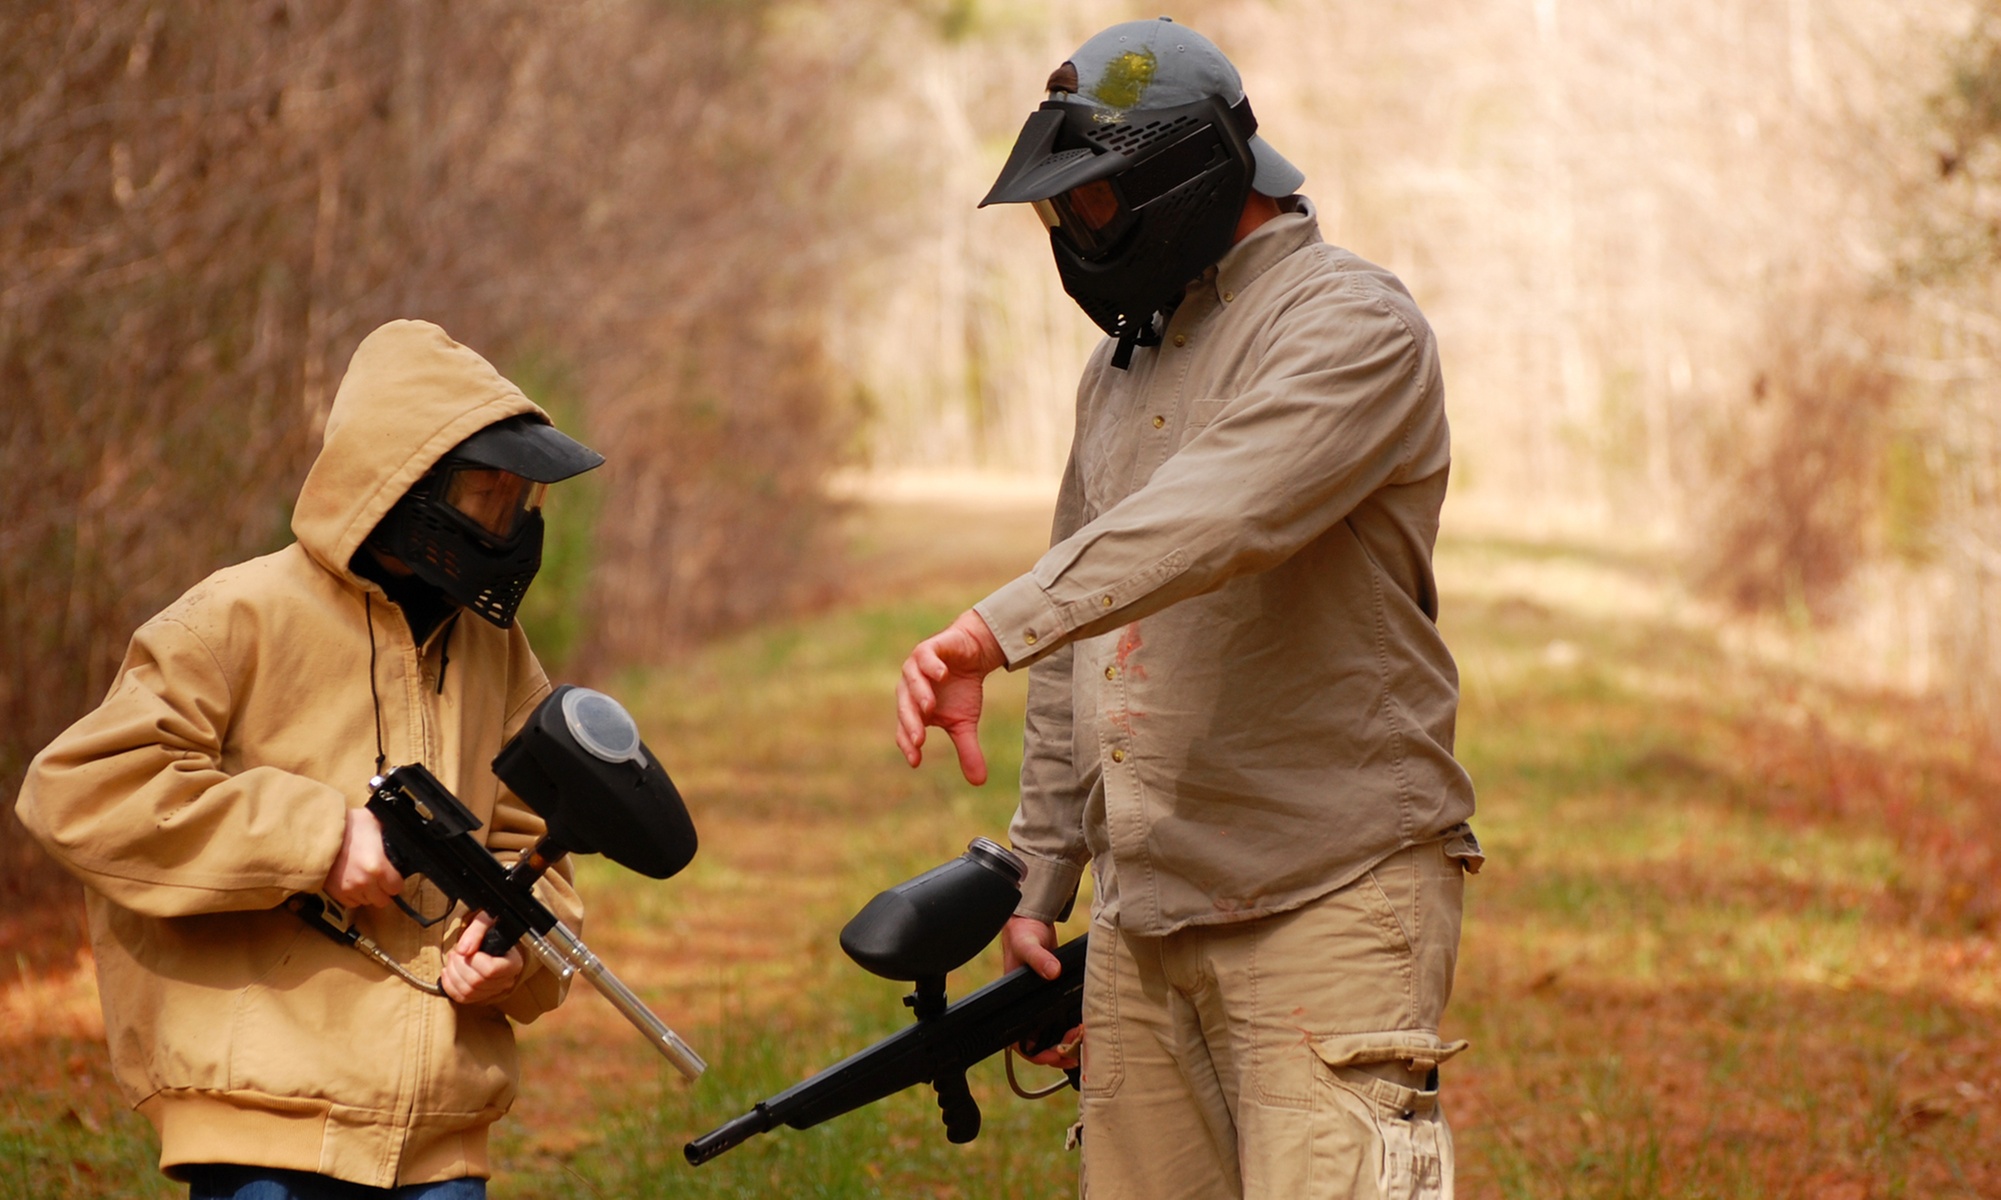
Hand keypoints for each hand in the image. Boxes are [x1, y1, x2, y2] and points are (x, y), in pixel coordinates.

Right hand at [323, 808, 403, 908]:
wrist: (319, 831)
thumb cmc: (349, 825)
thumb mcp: (376, 824)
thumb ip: (391, 837)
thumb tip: (401, 842)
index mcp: (378, 867)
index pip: (396, 888)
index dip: (395, 881)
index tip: (392, 875)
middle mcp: (364, 882)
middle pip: (383, 900)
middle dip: (383, 889)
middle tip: (379, 877)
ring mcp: (348, 889)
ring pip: (366, 902)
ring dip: (368, 893)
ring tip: (363, 877)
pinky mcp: (335, 893)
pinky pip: (351, 903)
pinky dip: (354, 895)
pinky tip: (352, 881)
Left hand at [441, 912, 525, 1005]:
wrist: (495, 937)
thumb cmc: (493, 929)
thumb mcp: (489, 920)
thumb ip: (477, 931)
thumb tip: (463, 950)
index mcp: (513, 962)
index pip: (491, 969)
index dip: (473, 959)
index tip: (467, 948)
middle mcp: (506, 980)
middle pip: (477, 982)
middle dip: (458, 965)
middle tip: (454, 952)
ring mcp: (494, 990)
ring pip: (468, 992)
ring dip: (452, 975)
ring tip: (452, 960)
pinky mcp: (481, 996)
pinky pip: (462, 998)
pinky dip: (449, 986)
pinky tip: (447, 972)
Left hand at [895, 609, 1006, 783]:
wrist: (973, 654)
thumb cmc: (962, 690)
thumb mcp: (965, 723)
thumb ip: (967, 749)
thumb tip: (979, 782)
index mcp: (914, 710)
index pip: (905, 730)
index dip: (908, 745)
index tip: (915, 761)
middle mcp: (909, 689)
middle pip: (905, 708)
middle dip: (911, 724)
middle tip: (919, 740)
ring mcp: (916, 668)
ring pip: (911, 681)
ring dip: (919, 694)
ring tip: (929, 707)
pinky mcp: (928, 649)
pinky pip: (925, 657)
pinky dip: (931, 666)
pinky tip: (942, 674)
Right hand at [1002, 916, 1081, 1068]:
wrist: (1031, 920)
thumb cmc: (1022, 933)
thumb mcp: (1027, 945)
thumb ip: (1039, 958)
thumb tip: (1052, 971)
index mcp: (1014, 1004)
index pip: (1019, 1041)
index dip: (1036, 1054)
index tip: (1055, 1056)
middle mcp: (1027, 1007)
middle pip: (1040, 1043)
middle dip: (1058, 1051)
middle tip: (1077, 1050)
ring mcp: (1040, 1003)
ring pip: (1052, 1034)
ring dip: (1067, 1042)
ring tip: (1083, 1041)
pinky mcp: (1053, 995)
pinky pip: (1061, 1020)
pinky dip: (1072, 1027)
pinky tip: (1085, 1026)